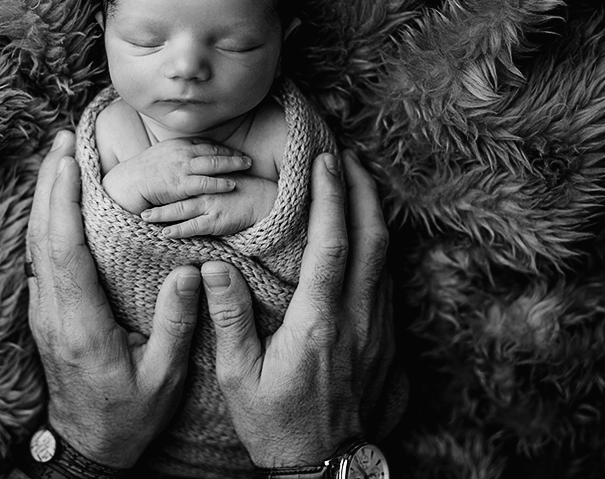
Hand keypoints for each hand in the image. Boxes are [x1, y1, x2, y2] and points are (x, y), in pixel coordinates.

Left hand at [25, 130, 204, 466]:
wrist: (87, 446)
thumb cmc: (128, 415)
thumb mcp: (163, 376)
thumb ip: (176, 324)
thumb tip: (190, 272)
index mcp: (81, 323)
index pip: (66, 251)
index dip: (65, 202)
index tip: (70, 163)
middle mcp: (53, 312)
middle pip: (42, 235)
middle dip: (50, 183)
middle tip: (61, 140)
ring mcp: (44, 312)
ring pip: (35, 243)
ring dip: (44, 197)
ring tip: (57, 158)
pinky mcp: (45, 313)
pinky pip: (39, 255)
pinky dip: (45, 220)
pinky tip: (56, 202)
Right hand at [102, 138, 251, 213]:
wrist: (129, 182)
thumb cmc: (143, 173)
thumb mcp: (161, 156)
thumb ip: (177, 155)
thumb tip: (189, 158)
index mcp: (178, 144)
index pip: (206, 144)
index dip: (223, 148)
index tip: (235, 152)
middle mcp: (183, 152)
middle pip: (214, 151)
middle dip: (233, 154)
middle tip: (248, 159)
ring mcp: (182, 167)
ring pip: (213, 163)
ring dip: (232, 164)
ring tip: (247, 166)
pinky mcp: (180, 183)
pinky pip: (205, 182)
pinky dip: (220, 183)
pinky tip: (233, 185)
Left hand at [140, 174, 277, 237]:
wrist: (265, 200)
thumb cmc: (246, 190)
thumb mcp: (224, 177)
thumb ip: (208, 179)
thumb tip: (194, 181)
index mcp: (206, 177)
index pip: (180, 178)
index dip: (162, 182)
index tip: (145, 184)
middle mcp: (205, 189)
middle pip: (174, 192)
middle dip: (155, 196)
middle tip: (138, 199)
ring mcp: (209, 204)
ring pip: (179, 209)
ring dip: (160, 214)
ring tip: (144, 217)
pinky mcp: (216, 220)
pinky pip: (193, 227)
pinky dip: (178, 230)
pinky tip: (165, 234)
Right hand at [200, 150, 393, 467]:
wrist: (325, 469)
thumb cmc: (276, 425)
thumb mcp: (238, 377)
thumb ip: (229, 318)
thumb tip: (214, 268)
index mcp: (317, 323)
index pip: (332, 245)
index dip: (331, 198)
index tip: (326, 161)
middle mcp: (357, 321)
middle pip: (371, 241)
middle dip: (363, 192)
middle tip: (351, 157)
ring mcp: (380, 333)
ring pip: (386, 261)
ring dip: (374, 217)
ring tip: (360, 186)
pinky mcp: (389, 346)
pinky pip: (388, 285)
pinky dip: (380, 251)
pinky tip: (368, 240)